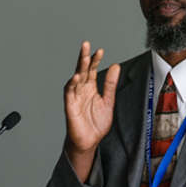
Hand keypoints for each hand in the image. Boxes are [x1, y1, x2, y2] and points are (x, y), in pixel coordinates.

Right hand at [64, 41, 119, 180]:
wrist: (89, 142)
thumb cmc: (96, 123)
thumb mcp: (108, 101)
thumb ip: (110, 84)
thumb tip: (115, 66)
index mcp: (91, 88)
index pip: (92, 70)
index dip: (95, 60)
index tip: (100, 50)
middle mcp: (82, 90)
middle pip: (82, 70)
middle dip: (84, 57)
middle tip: (86, 44)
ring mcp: (75, 97)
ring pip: (75, 78)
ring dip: (79, 68)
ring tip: (84, 57)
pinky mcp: (70, 106)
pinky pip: (69, 93)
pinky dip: (72, 84)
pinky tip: (76, 77)